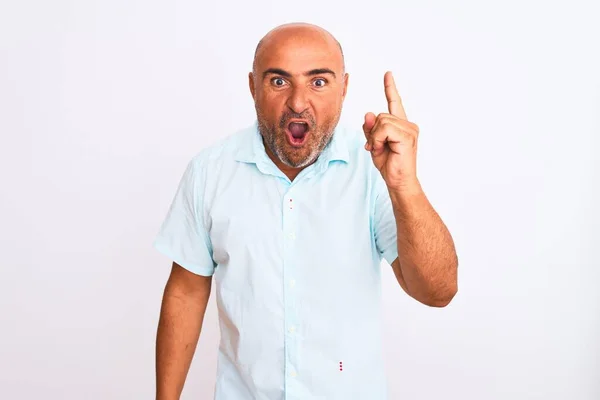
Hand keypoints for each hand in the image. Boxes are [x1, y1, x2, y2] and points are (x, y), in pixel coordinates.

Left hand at [363, 71, 419, 190]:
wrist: (398, 181)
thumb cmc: (388, 165)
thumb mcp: (373, 144)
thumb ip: (370, 129)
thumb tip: (368, 113)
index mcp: (401, 125)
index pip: (395, 102)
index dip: (390, 88)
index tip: (388, 74)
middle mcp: (408, 125)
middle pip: (381, 115)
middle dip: (373, 132)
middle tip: (377, 147)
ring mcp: (410, 130)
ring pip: (381, 121)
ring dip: (375, 137)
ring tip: (381, 149)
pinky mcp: (407, 136)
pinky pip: (384, 129)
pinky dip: (377, 139)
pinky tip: (382, 149)